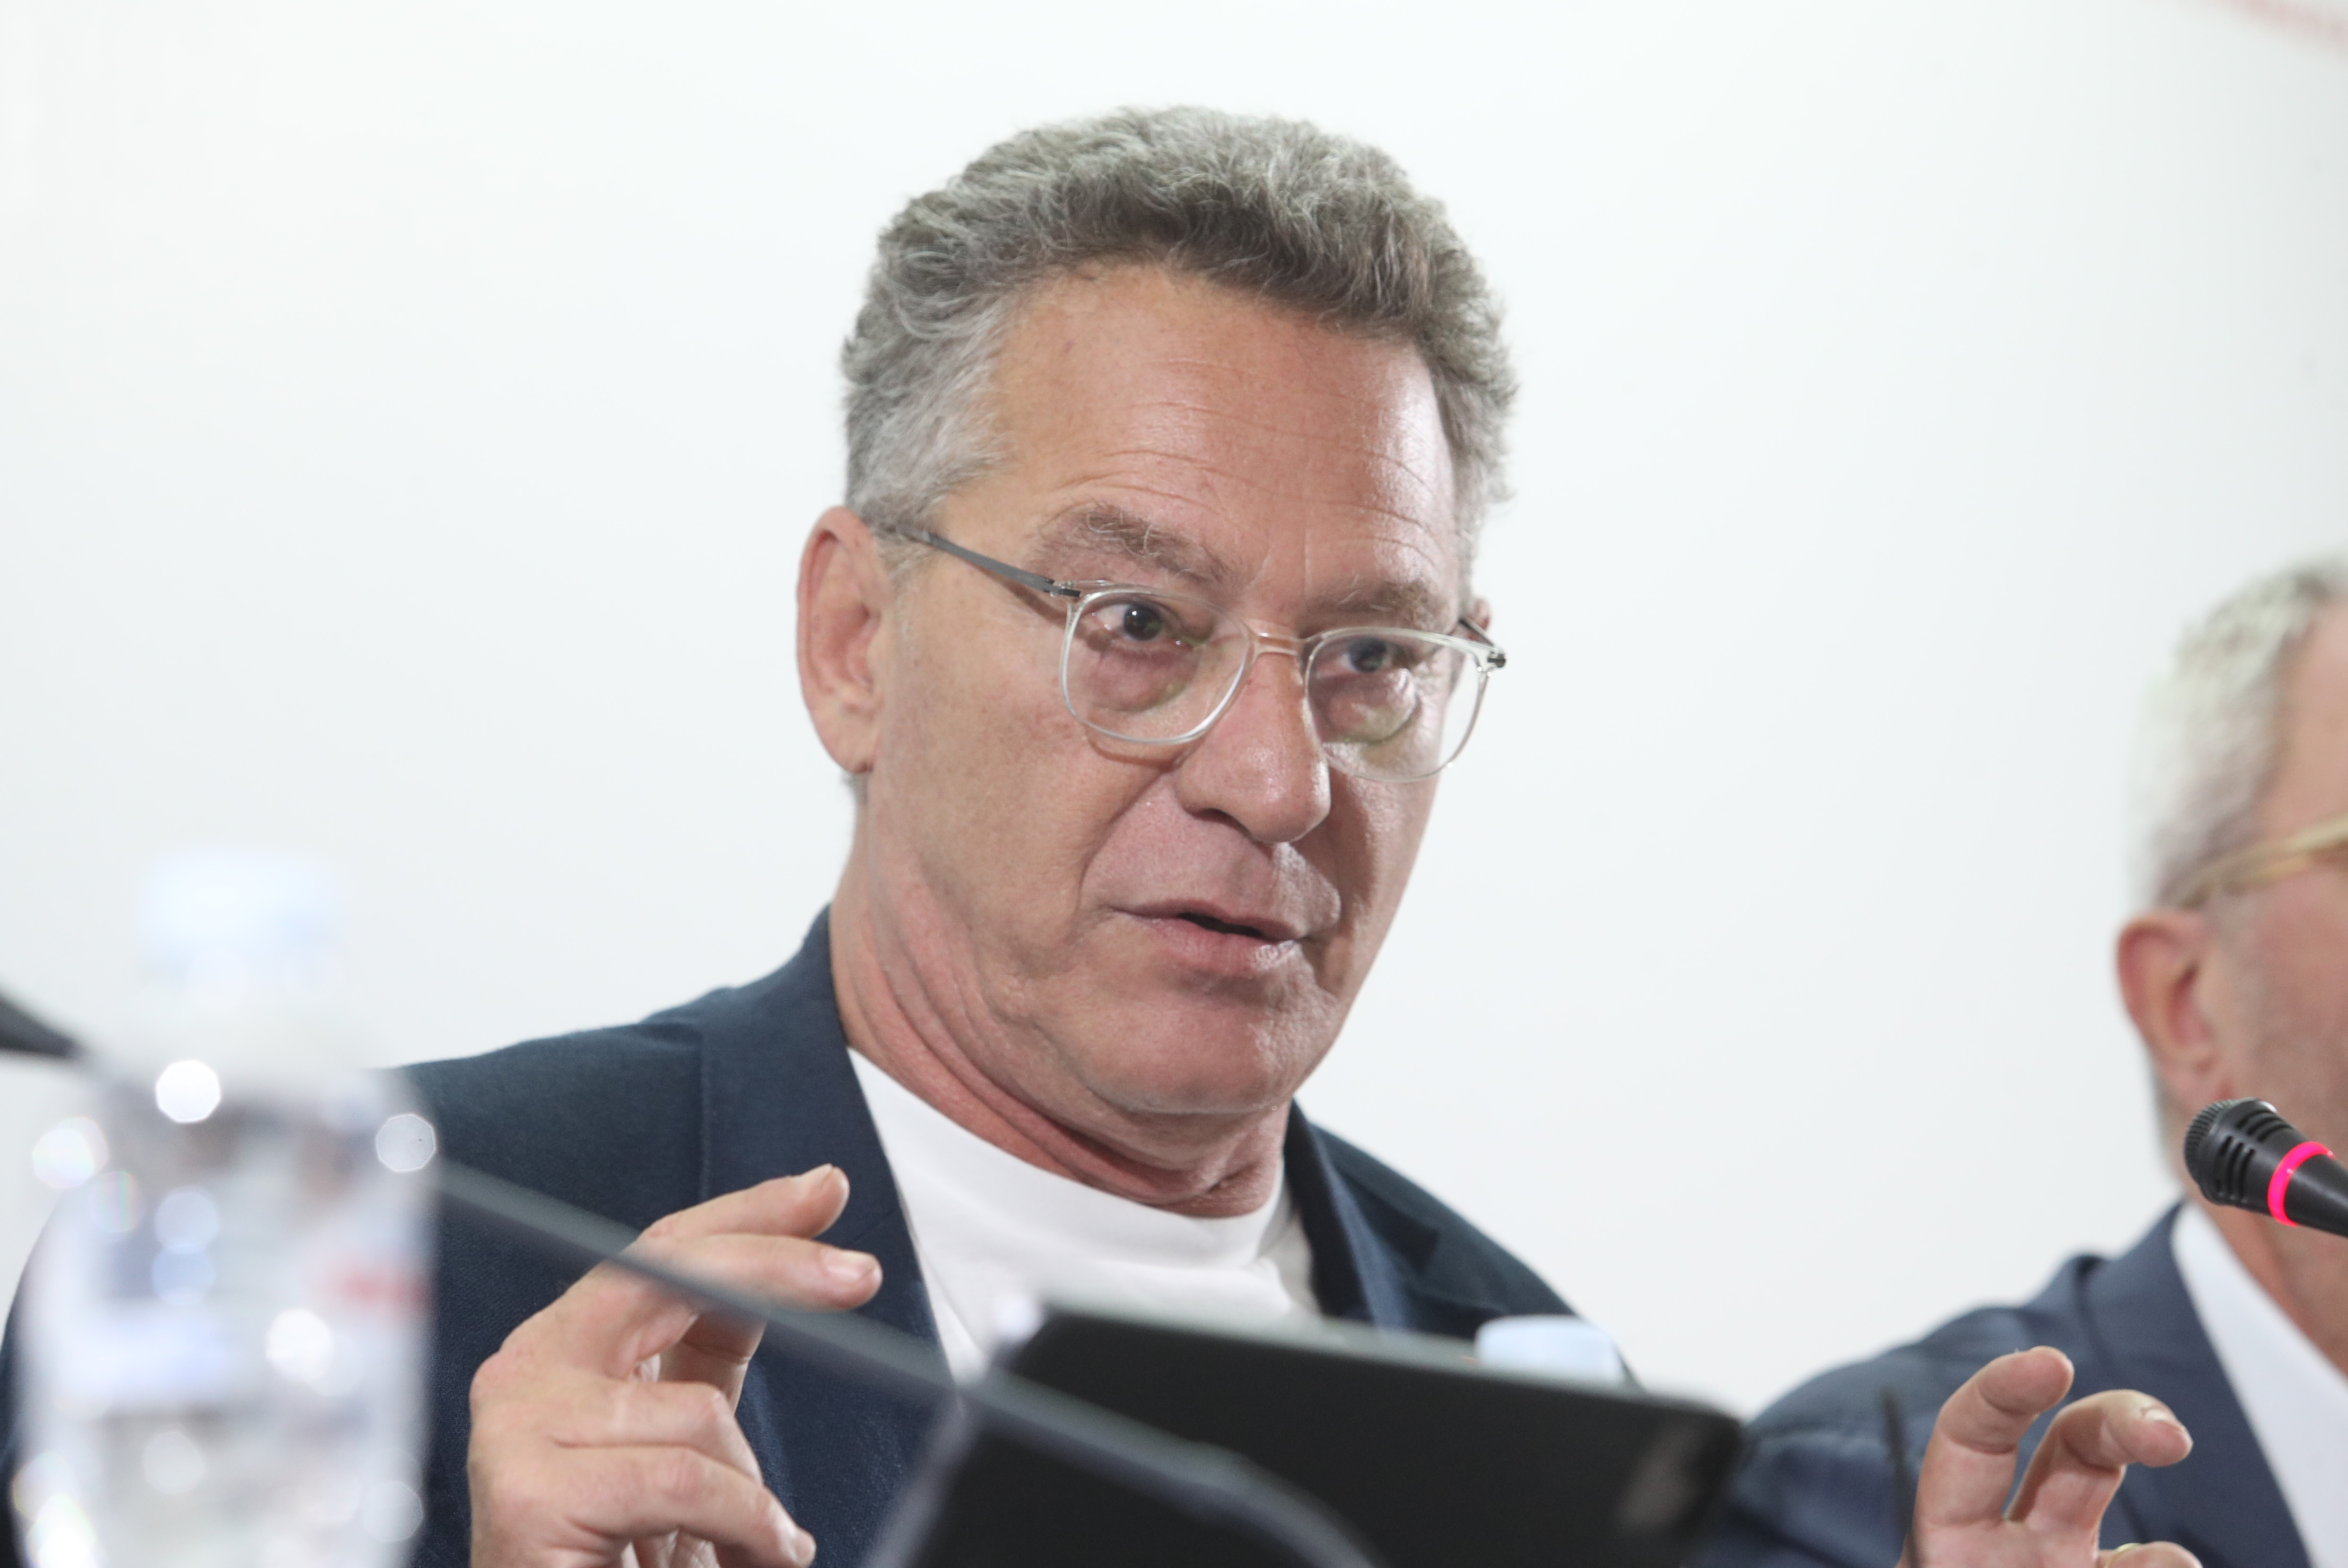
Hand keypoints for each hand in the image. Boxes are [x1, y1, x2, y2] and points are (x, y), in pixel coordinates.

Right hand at [467, 1167, 883, 1567]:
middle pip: (667, 1275)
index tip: (824, 1188)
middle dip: (775, 1265)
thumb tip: (815, 1256)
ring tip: (757, 1546)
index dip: (749, 1215)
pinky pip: (685, 1479)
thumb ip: (719, 1347)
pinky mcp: (526, 1493)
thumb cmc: (629, 1552)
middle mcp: (530, 1370)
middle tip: (861, 1275)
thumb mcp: (687, 1434)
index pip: (663, 1253)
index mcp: (571, 1350)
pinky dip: (743, 1523)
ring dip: (752, 1490)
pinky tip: (752, 1558)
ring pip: (697, 1411)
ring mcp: (519, 1427)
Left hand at [1908, 1348, 2195, 1567]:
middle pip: (2074, 1447)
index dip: (2003, 1390)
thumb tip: (2092, 1537)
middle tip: (2169, 1436)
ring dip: (2164, 1560)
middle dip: (2124, 1418)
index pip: (1972, 1433)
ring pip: (2138, 1542)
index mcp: (1948, 1531)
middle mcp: (2014, 1546)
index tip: (2050, 1363)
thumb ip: (1957, 1560)